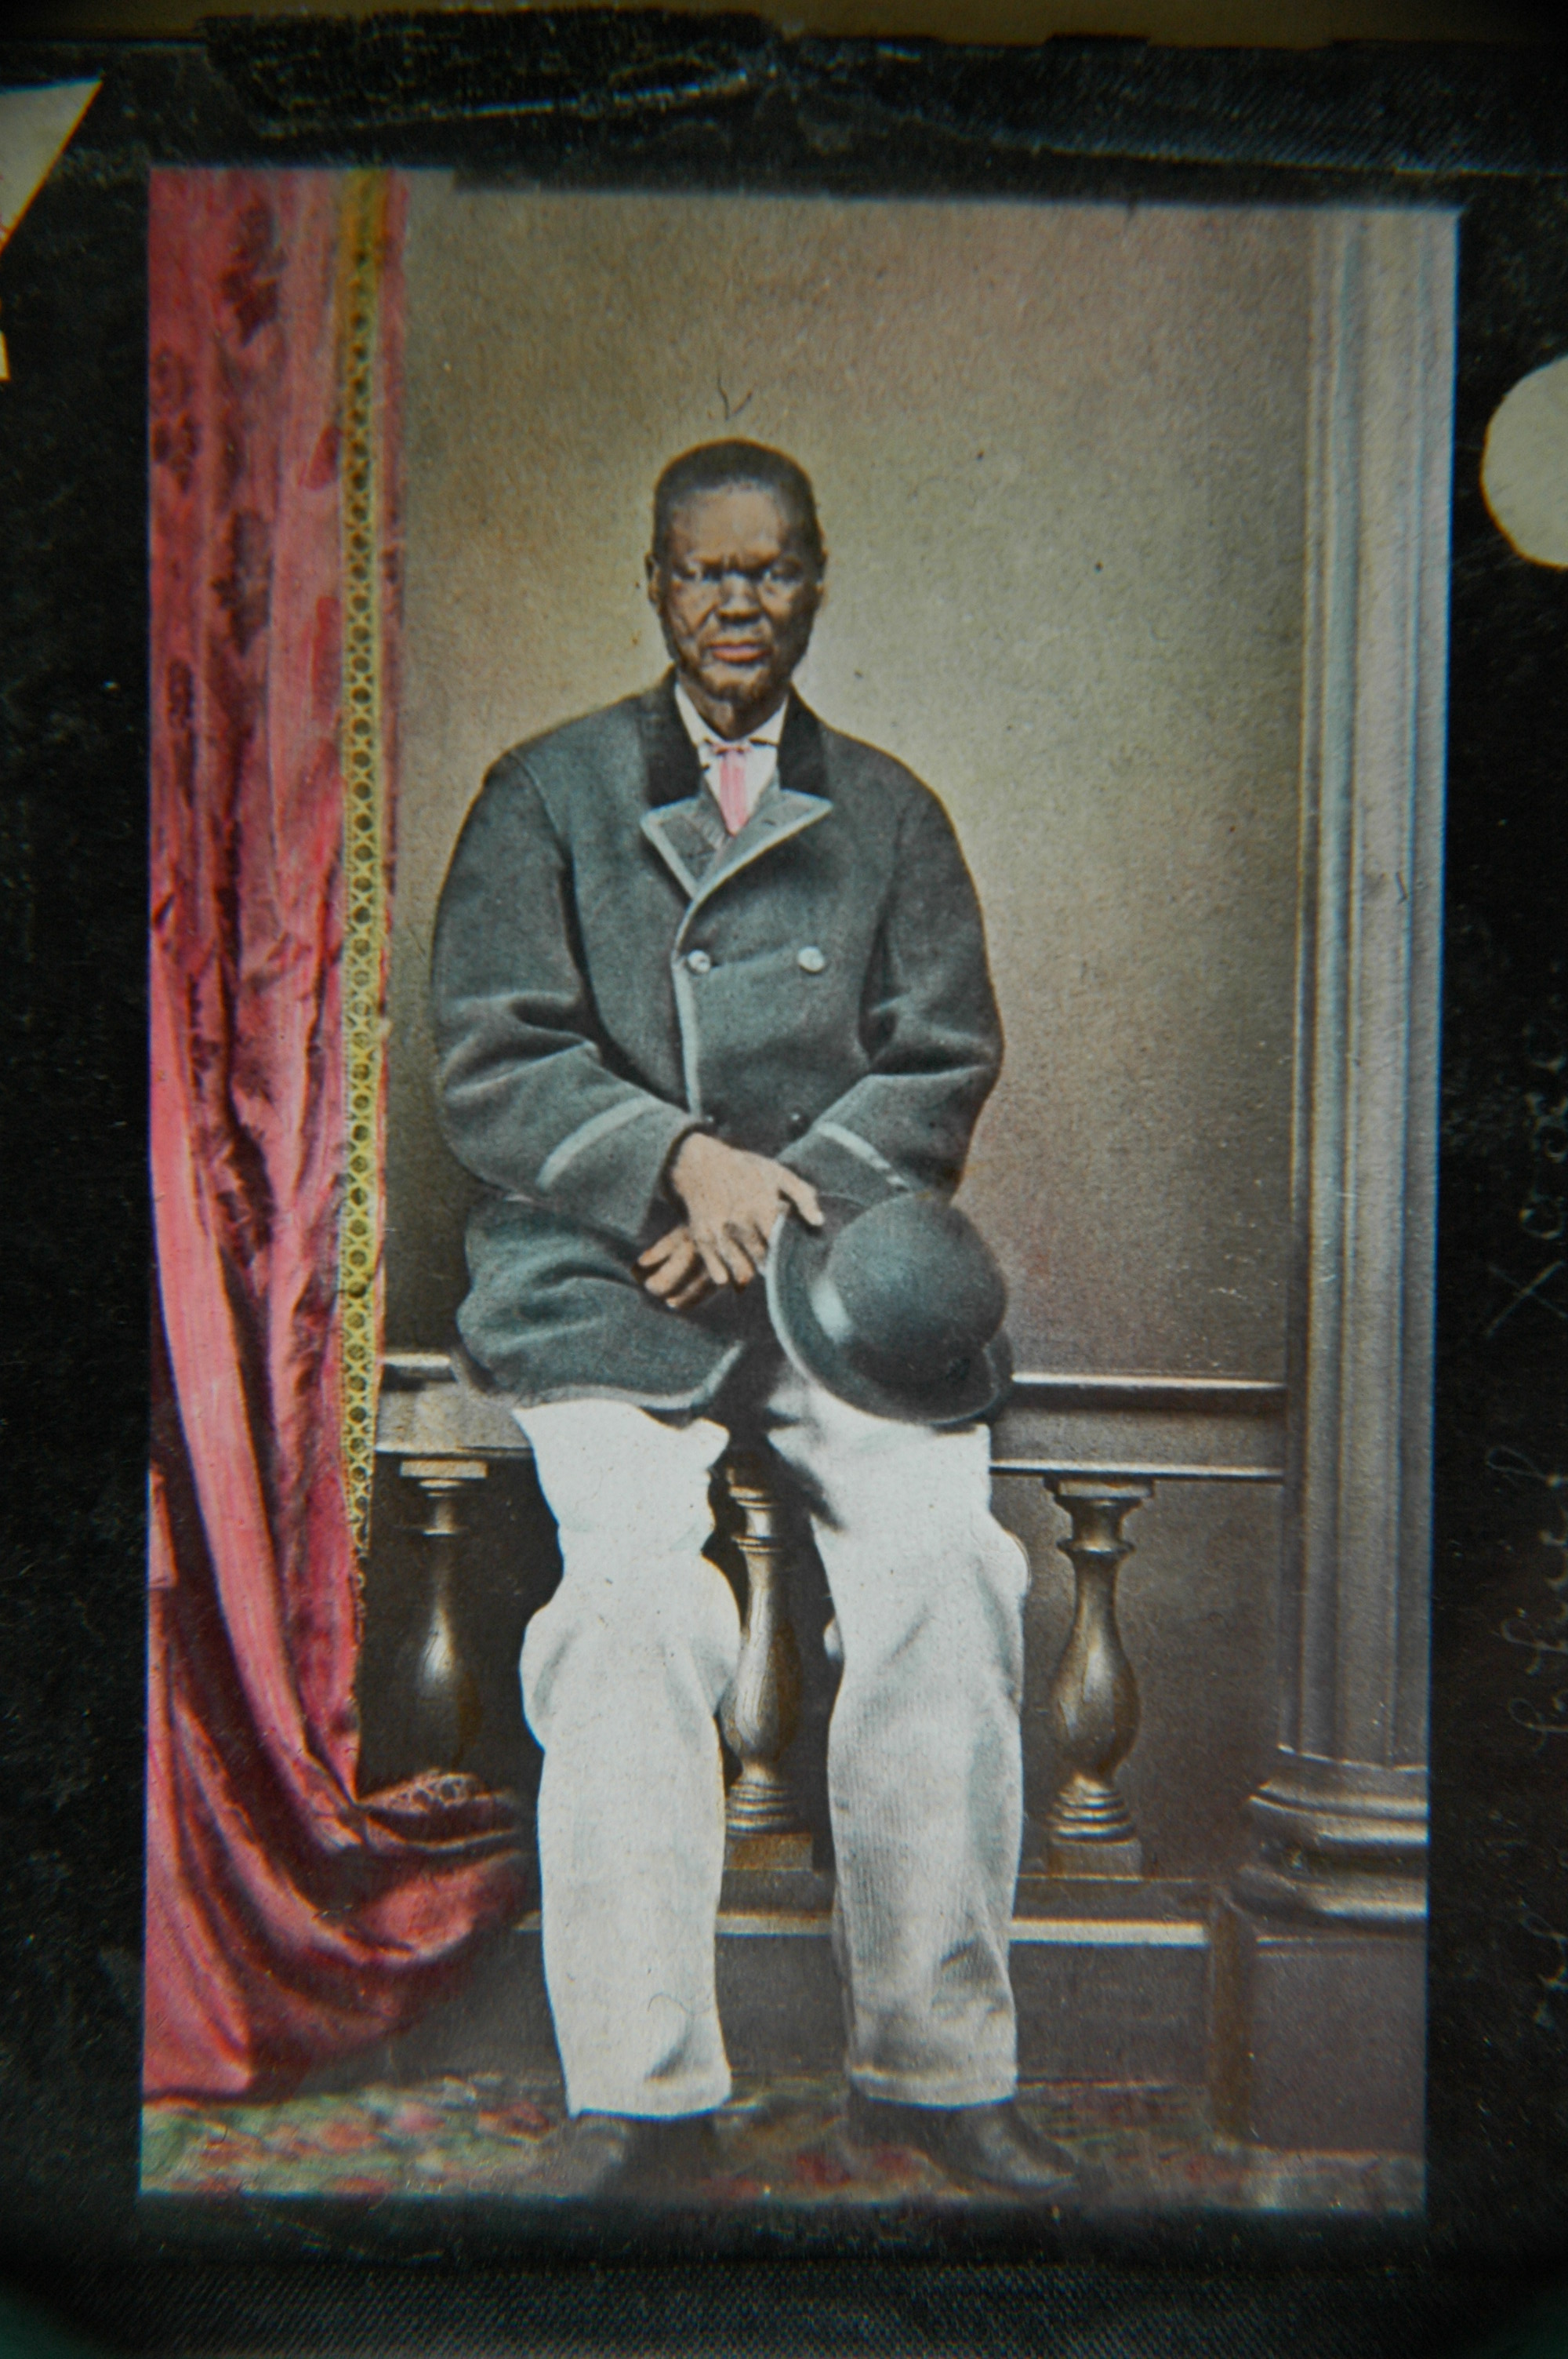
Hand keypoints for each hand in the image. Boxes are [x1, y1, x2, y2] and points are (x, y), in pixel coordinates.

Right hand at [637, 1133, 822, 1307]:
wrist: (700, 1163)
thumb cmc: (747, 1170)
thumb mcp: (778, 1174)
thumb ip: (803, 1196)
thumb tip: (819, 1222)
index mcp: (762, 1207)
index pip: (782, 1245)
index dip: (788, 1252)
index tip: (790, 1251)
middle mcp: (739, 1223)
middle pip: (763, 1261)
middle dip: (771, 1265)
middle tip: (775, 1263)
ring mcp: (719, 1233)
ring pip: (742, 1271)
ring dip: (751, 1273)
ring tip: (756, 1266)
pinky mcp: (702, 1240)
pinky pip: (718, 1274)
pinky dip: (727, 1277)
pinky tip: (732, 1274)